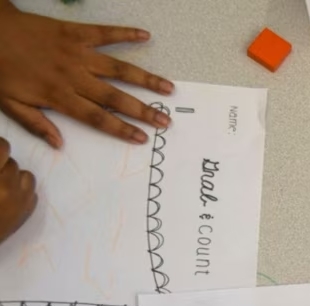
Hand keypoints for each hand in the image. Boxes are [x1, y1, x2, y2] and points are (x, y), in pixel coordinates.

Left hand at [0, 1, 172, 147]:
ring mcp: (77, 53)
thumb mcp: (8, 103)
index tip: (142, 138)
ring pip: (118, 68)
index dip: (121, 129)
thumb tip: (59, 143)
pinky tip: (145, 35)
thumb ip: (36, 124)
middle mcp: (74, 76)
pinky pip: (104, 33)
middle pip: (114, 97)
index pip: (97, 118)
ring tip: (168, 88)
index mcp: (58, 96)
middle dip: (142, 110)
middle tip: (165, 120)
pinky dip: (125, 33)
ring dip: (145, 79)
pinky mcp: (75, 32)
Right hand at [0, 137, 37, 244]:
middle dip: (2, 166)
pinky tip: (6, 198)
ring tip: (0, 187)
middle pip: (12, 163)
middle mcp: (6, 186)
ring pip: (26, 175)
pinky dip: (21, 192)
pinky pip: (32, 192)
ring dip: (14, 178)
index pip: (2, 147)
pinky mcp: (26, 212)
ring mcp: (19, 200)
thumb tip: (3, 150)